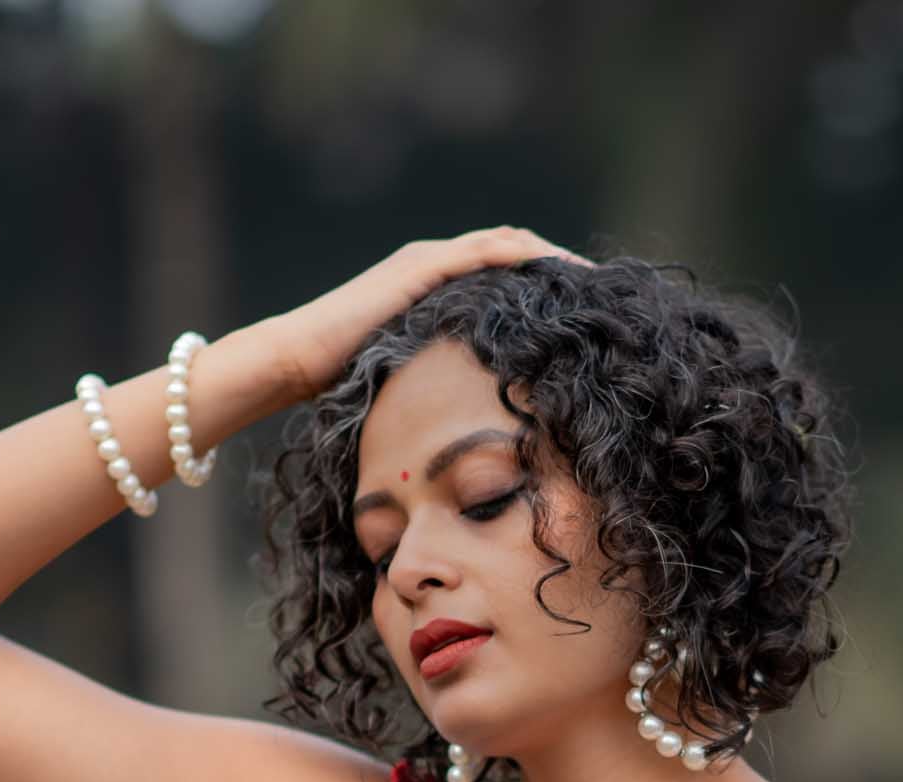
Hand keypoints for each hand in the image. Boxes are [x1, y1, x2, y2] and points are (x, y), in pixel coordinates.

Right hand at [272, 226, 593, 401]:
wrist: (299, 359)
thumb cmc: (344, 380)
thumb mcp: (410, 375)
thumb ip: (442, 375)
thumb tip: (474, 415)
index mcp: (436, 285)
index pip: (503, 271)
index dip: (545, 282)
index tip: (583, 304)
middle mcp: (436, 262)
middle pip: (514, 249)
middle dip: (559, 265)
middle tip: (603, 287)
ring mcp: (428, 260)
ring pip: (507, 243)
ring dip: (552, 256)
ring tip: (592, 276)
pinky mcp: (422, 267)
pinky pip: (484, 253)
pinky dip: (523, 257)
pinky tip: (555, 271)